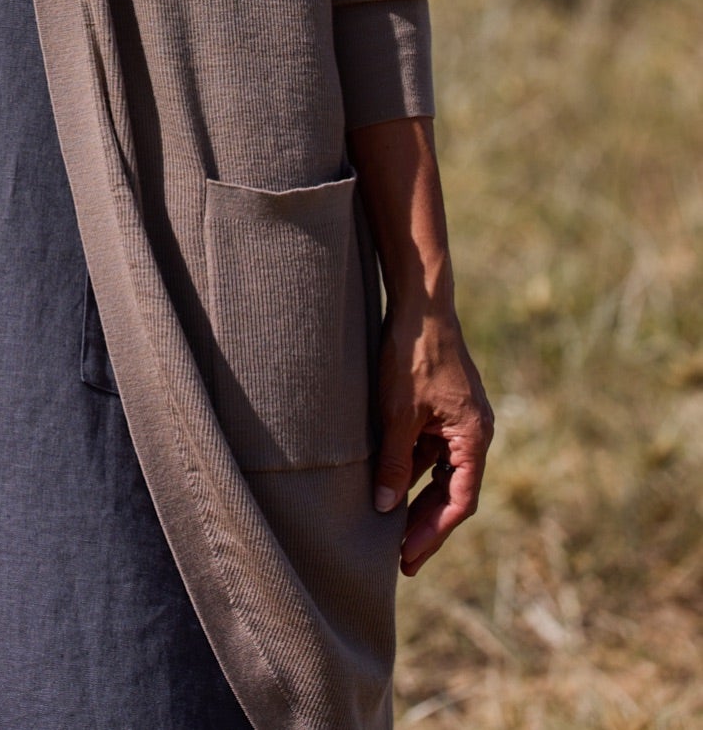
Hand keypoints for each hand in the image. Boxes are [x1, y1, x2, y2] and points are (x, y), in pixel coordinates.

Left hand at [372, 298, 493, 574]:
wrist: (419, 303)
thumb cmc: (411, 354)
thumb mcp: (397, 412)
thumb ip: (395, 462)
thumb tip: (386, 508)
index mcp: (474, 436)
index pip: (460, 500)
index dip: (433, 532)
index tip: (408, 558)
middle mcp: (475, 432)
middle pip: (454, 491)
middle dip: (427, 524)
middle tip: (400, 559)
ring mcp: (460, 420)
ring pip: (442, 473)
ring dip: (419, 499)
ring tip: (392, 532)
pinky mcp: (444, 408)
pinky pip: (433, 451)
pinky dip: (415, 471)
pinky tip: (391, 488)